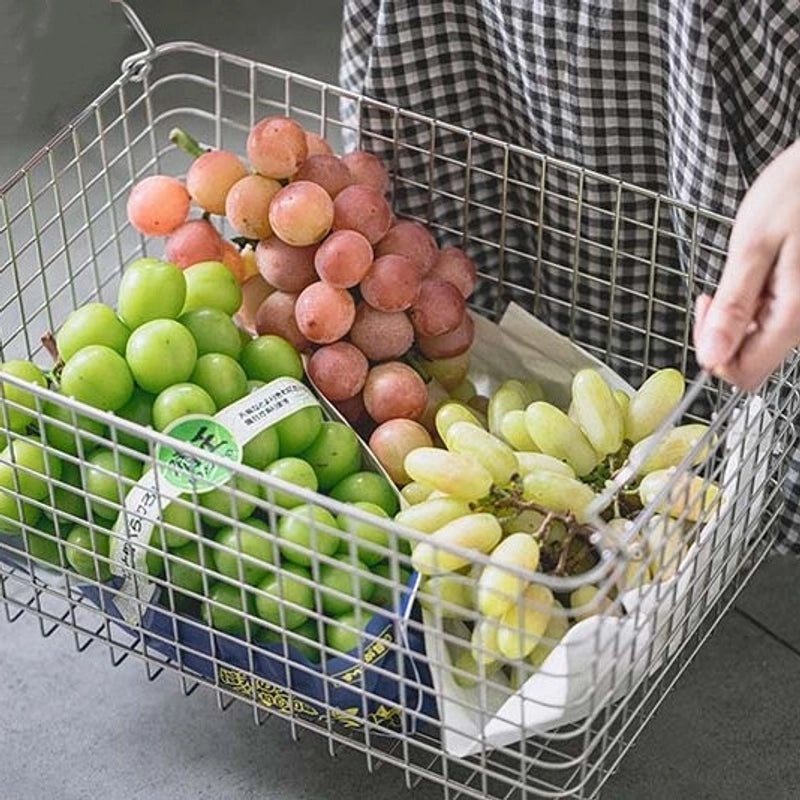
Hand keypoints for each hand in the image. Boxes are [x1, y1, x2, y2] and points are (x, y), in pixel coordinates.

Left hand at [693, 138, 799, 390]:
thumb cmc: (798, 191)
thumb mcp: (753, 245)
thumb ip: (733, 307)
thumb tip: (711, 358)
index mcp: (794, 316)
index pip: (742, 373)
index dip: (712, 350)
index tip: (709, 308)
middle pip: (750, 359)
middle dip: (723, 330)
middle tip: (720, 289)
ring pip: (760, 339)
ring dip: (740, 313)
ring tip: (748, 269)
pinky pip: (774, 319)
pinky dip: (756, 301)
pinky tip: (759, 270)